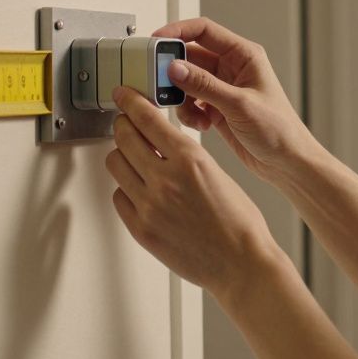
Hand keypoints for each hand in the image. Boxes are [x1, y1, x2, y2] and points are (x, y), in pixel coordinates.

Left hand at [106, 85, 283, 299]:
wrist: (242, 263)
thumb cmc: (239, 222)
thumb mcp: (217, 171)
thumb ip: (185, 155)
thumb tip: (160, 140)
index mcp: (189, 159)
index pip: (146, 118)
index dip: (131, 101)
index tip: (123, 95)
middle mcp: (165, 180)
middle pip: (124, 137)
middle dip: (123, 125)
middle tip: (126, 124)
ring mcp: (149, 205)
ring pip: (115, 164)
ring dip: (123, 156)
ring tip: (135, 159)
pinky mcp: (141, 229)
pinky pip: (118, 197)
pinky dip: (126, 189)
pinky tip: (140, 189)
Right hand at [154, 17, 319, 184]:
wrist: (287, 162)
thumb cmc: (279, 130)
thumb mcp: (239, 104)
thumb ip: (204, 85)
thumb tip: (175, 68)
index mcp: (244, 55)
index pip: (204, 30)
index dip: (178, 31)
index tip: (156, 41)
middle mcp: (231, 68)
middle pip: (191, 57)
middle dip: (174, 71)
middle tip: (161, 84)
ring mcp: (222, 88)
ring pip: (187, 81)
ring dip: (181, 97)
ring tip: (191, 113)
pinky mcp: (216, 107)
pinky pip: (190, 102)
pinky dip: (188, 112)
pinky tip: (202, 124)